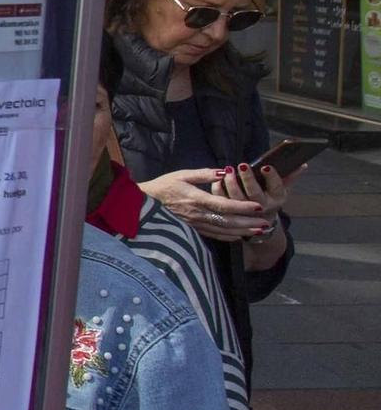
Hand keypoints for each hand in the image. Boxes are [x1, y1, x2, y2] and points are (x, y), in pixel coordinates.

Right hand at [138, 168, 266, 242]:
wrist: (143, 203)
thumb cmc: (164, 185)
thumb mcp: (182, 174)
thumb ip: (204, 174)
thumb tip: (225, 172)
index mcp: (195, 199)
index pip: (224, 205)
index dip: (242, 207)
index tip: (258, 206)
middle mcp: (197, 214)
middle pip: (227, 221)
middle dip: (248, 222)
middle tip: (266, 222)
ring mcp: (194, 224)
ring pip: (222, 230)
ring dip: (242, 231)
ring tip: (259, 231)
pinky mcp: (192, 229)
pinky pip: (213, 235)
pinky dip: (228, 237)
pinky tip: (240, 236)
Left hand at [215, 160, 301, 233]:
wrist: (258, 221)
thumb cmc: (269, 198)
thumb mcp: (281, 189)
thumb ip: (289, 176)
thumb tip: (302, 164)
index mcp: (276, 199)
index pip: (276, 186)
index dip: (271, 176)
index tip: (265, 167)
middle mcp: (261, 207)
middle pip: (254, 193)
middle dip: (248, 178)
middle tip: (242, 165)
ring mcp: (245, 212)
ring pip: (236, 197)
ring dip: (231, 183)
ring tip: (229, 170)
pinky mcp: (230, 212)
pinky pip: (222, 200)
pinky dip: (219, 189)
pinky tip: (218, 179)